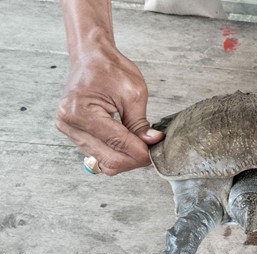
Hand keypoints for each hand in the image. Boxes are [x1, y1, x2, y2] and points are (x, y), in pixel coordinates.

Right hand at [55, 46, 163, 175]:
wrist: (90, 57)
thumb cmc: (110, 68)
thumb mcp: (134, 93)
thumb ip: (140, 122)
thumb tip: (151, 143)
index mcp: (81, 111)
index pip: (118, 143)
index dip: (141, 151)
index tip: (157, 151)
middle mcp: (69, 123)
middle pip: (109, 160)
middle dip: (134, 159)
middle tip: (152, 152)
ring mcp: (68, 130)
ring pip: (103, 162)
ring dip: (125, 159)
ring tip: (141, 146)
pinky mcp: (73, 134)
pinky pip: (98, 154)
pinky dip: (116, 154)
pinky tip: (128, 144)